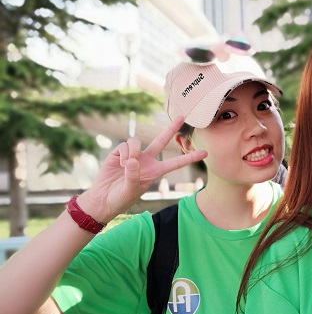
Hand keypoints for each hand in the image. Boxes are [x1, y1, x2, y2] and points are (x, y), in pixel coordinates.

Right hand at [79, 116, 206, 221]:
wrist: (103, 198)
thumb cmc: (121, 198)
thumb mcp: (131, 190)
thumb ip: (134, 176)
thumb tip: (133, 160)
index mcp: (155, 171)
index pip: (176, 163)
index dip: (190, 158)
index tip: (205, 153)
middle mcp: (147, 160)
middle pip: (161, 141)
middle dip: (171, 128)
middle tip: (182, 116)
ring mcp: (134, 155)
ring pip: (137, 141)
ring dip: (132, 151)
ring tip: (126, 165)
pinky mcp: (120, 152)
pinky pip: (125, 145)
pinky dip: (123, 154)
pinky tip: (120, 164)